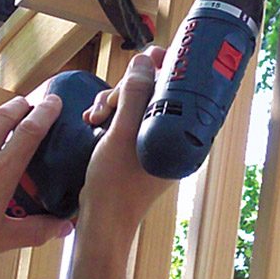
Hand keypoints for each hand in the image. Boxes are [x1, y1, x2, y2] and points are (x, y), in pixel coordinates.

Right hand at [79, 47, 174, 240]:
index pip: (185, 91)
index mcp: (182, 137)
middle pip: (157, 94)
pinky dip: (111, 116)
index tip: (155, 55)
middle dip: (128, 90)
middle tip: (109, 103)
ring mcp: (155, 146)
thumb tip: (147, 61)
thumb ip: (134, 95)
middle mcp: (173, 140)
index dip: (169, 69)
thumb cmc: (115, 186)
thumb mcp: (122, 133)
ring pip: (138, 106)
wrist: (101, 223)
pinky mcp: (138, 150)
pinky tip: (94, 121)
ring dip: (115, 103)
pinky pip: (128, 121)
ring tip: (95, 116)